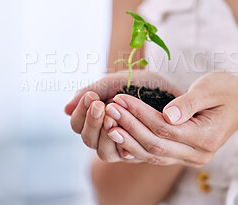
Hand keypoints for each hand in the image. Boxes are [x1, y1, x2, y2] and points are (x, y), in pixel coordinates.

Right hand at [64, 70, 180, 161]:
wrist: (172, 87)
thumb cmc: (142, 83)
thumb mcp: (116, 82)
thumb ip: (93, 92)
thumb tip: (65, 109)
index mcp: (96, 120)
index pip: (77, 124)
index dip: (80, 112)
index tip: (92, 96)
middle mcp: (105, 137)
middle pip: (87, 139)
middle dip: (92, 122)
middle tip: (101, 105)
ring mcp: (121, 147)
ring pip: (103, 152)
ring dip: (106, 134)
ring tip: (113, 114)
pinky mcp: (139, 154)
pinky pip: (126, 156)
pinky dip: (124, 143)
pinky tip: (127, 130)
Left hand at [104, 72, 237, 166]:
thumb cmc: (227, 91)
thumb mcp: (210, 89)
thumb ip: (189, 103)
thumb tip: (168, 115)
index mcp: (207, 137)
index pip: (164, 128)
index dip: (139, 114)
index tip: (120, 98)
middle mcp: (198, 154)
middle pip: (155, 144)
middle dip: (129, 126)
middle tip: (109, 109)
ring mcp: (191, 158)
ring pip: (153, 154)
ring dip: (128, 139)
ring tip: (107, 122)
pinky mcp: (183, 156)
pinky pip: (156, 156)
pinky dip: (136, 147)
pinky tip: (119, 138)